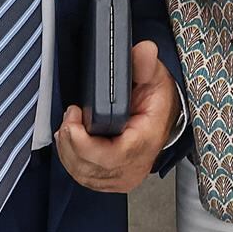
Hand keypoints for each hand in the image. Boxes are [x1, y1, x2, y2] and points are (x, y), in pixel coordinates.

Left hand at [54, 41, 178, 193]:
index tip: (74, 118)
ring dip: (68, 151)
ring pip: (84, 174)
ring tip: (68, 126)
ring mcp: (123, 177)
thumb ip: (145, 64)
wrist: (164, 118)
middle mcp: (135, 165)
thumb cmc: (158, 100)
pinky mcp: (113, 181)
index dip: (84, 143)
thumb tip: (143, 51)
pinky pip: (85, 178)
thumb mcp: (155, 76)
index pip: (111, 157)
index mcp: (146, 141)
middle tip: (69, 116)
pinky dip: (72, 160)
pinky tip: (71, 141)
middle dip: (70, 142)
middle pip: (91, 168)